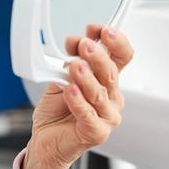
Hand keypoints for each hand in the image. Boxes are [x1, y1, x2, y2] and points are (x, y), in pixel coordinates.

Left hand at [22, 24, 134, 168]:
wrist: (46, 141)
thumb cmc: (57, 110)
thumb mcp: (62, 78)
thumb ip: (71, 61)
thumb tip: (75, 41)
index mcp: (107, 80)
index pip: (122, 57)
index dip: (115, 41)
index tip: (99, 28)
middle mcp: (111, 97)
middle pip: (111, 73)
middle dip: (97, 56)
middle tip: (84, 44)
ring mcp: (107, 116)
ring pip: (100, 93)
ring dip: (87, 77)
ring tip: (74, 65)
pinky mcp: (96, 133)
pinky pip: (88, 115)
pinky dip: (79, 102)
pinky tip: (70, 90)